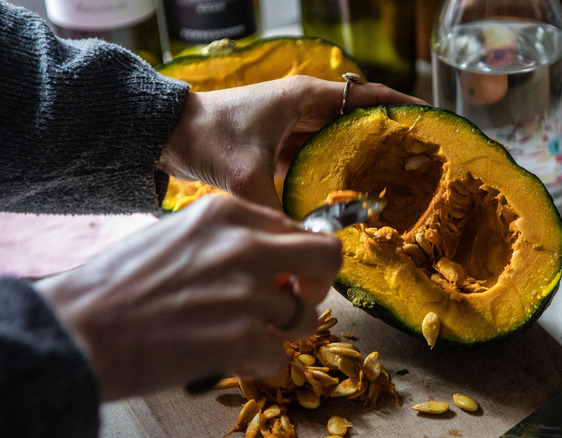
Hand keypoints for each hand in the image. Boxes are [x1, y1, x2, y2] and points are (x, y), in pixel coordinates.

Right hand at [35, 196, 341, 400]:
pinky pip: (281, 357)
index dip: (296, 257)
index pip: (296, 228)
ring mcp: (248, 294)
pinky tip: (234, 358)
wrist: (80, 327)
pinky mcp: (243, 340)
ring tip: (256, 335)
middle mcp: (246, 247)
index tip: (286, 274)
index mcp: (227, 214)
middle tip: (298, 299)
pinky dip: (261, 364)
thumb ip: (230, 238)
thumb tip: (273, 258)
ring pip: (306, 316)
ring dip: (286, 331)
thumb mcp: (178, 235)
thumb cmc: (119, 283)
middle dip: (318, 283)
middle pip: (326, 256)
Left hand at [160, 75, 426, 208]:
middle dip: (388, 139)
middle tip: (419, 163)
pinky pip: (319, 159)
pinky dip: (336, 173)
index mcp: (306, 98)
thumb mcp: (247, 177)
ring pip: (340, 141)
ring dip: (364, 157)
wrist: (167, 136)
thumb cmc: (208, 138)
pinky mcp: (280, 148)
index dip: (400, 108)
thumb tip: (305, 250)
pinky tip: (352, 194)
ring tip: (395, 180)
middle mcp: (305, 109)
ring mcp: (293, 129)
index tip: (429, 121)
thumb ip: (278, 214)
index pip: (366, 97)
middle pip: (358, 120)